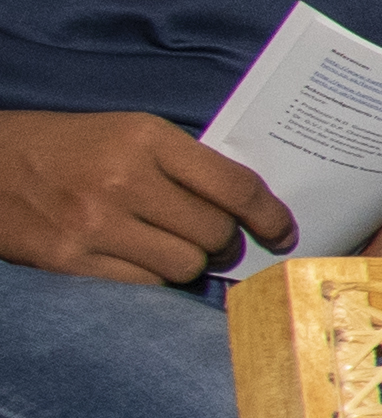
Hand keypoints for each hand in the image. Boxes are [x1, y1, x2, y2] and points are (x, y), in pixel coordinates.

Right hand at [0, 108, 292, 285]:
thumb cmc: (64, 147)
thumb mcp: (124, 133)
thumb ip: (182, 163)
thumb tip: (247, 207)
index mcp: (144, 139)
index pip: (234, 186)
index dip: (269, 215)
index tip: (281, 230)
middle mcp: (122, 179)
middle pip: (215, 233)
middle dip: (222, 241)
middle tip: (209, 236)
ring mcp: (94, 223)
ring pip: (185, 266)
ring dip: (187, 262)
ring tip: (166, 245)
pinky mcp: (70, 260)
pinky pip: (145, 284)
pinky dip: (150, 277)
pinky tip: (134, 258)